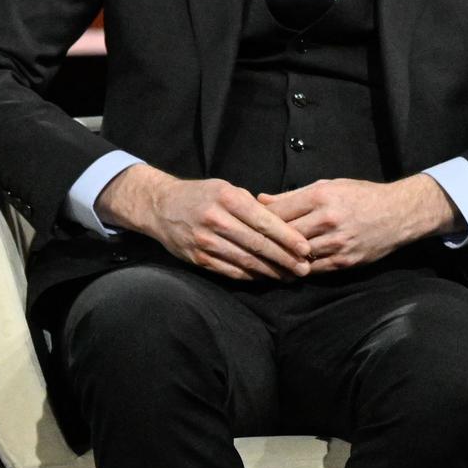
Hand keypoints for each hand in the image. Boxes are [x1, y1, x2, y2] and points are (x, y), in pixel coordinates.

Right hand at [101, 165, 311, 281]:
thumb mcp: (228, 189)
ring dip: (271, 271)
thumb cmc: (202, 195)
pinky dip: (251, 276)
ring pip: (245, 261)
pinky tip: (266, 278)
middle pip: (257, 244)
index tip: (305, 248)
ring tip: (290, 276)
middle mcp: (216, 220)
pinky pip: (230, 271)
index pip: (264, 221)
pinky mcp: (198, 258)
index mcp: (228, 199)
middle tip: (304, 267)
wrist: (161, 206)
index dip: (287, 237)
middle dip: (284, 258)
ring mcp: (205, 241)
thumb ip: (254, 206)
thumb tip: (286, 225)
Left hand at [260, 175, 456, 273]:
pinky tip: (285, 269)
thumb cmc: (362, 196)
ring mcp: (337, 243)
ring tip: (260, 260)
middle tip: (245, 245)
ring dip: (278, 259)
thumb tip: (261, 200)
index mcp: (321, 196)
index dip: (257, 218)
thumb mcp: (329, 186)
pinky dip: (297, 270)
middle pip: (283, 235)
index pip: (278, 211)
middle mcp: (328, 220)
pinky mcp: (344, 261)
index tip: (245, 223)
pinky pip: (312, 269)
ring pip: (295, 255)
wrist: (399, 214)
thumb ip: (293, 195)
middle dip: (263, 240)